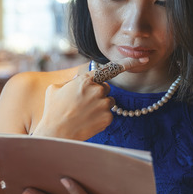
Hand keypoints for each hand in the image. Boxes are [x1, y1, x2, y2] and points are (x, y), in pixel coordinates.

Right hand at [32, 57, 146, 139]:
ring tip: (84, 114)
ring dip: (100, 106)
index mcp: (85, 80)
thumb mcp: (55, 89)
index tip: (140, 60)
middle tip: (84, 104)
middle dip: (98, 94)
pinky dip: (101, 118)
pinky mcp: (107, 118)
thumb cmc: (53, 111)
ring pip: (109, 101)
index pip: (108, 69)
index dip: (125, 64)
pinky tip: (88, 122)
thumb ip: (70, 81)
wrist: (56, 133)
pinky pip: (109, 114)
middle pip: (106, 88)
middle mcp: (97, 89)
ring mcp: (103, 104)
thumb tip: (78, 79)